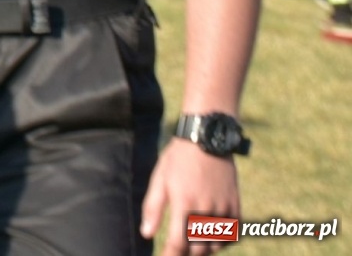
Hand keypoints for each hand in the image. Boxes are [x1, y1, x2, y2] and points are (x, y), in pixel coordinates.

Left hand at [139, 137, 240, 255]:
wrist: (206, 139)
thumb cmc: (178, 159)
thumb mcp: (159, 179)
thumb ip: (153, 208)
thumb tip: (146, 234)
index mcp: (184, 204)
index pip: (179, 243)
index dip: (170, 255)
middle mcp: (206, 209)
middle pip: (198, 249)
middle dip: (186, 255)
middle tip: (176, 252)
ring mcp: (224, 208)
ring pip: (216, 244)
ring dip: (203, 251)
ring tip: (191, 248)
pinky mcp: (236, 204)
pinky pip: (232, 234)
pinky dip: (222, 242)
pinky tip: (210, 241)